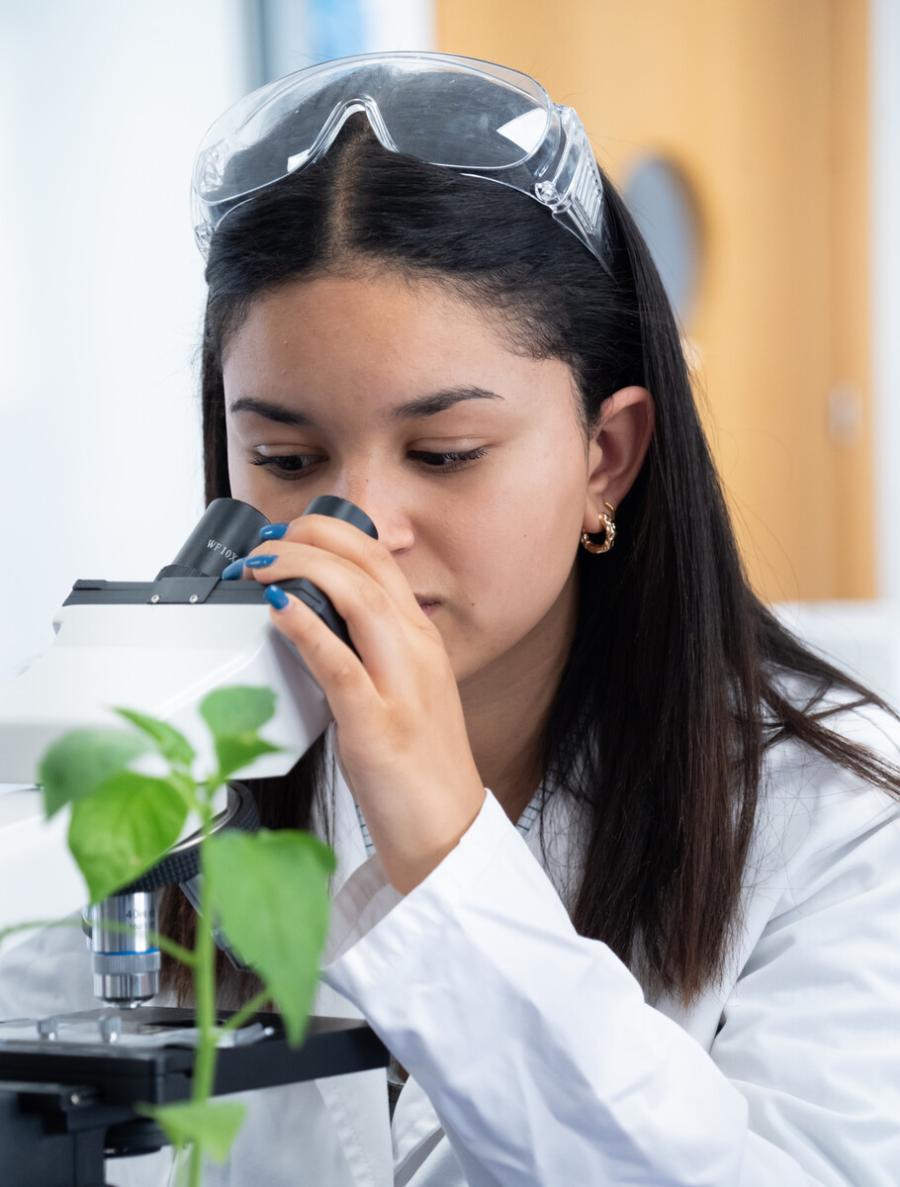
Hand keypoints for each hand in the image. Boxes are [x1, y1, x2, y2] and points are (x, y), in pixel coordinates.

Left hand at [229, 515, 485, 893]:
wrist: (445, 828)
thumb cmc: (418, 764)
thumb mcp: (398, 689)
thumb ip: (363, 651)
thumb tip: (309, 623)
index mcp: (420, 639)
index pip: (378, 560)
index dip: (328, 534)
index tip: (286, 534)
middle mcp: (417, 650)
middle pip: (367, 565)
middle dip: (310, 538)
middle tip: (265, 542)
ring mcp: (402, 686)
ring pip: (358, 600)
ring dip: (302, 570)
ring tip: (261, 566)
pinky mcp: (379, 726)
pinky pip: (340, 664)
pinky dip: (307, 629)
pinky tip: (278, 611)